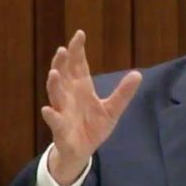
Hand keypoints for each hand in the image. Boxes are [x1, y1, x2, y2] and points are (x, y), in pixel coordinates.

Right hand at [41, 30, 141, 185]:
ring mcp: (63, 112)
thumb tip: (138, 74)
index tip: (79, 34)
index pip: (78, 65)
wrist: (82, 152)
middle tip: (63, 50)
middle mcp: (69, 97)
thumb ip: (123, 93)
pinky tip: (48, 110)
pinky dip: (51, 116)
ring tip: (54, 73)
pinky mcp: (61, 130)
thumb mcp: (112, 109)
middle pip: (64, 76)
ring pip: (56, 95)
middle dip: (62, 63)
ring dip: (54, 84)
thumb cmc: (93, 126)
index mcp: (81, 88)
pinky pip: (55, 122)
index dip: (78, 50)